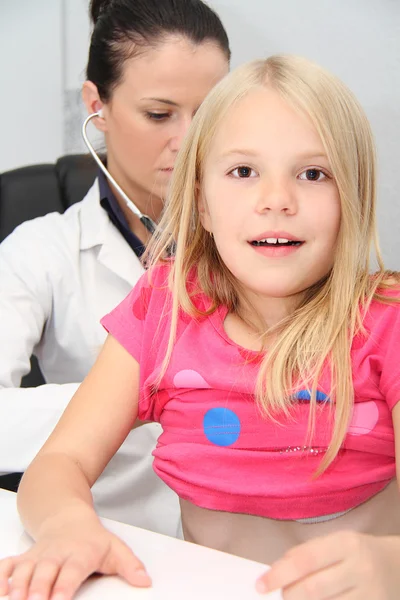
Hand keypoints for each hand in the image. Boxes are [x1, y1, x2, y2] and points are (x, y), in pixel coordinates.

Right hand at [0, 519, 150, 599]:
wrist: (67, 517)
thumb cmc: (92, 539)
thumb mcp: (115, 548)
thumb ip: (130, 566)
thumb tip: (145, 581)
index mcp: (80, 553)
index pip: (72, 571)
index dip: (65, 586)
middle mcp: (57, 554)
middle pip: (45, 572)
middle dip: (38, 589)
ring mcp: (38, 556)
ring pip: (25, 570)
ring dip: (18, 586)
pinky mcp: (24, 558)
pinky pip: (8, 566)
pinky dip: (2, 577)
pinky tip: (1, 591)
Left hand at [255, 530, 399, 598]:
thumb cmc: (360, 553)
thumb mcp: (337, 543)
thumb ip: (308, 553)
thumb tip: (275, 570)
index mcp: (346, 543)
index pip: (305, 560)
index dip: (278, 573)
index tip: (260, 584)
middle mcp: (359, 568)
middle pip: (312, 589)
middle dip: (289, 594)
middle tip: (283, 593)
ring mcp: (369, 594)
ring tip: (298, 598)